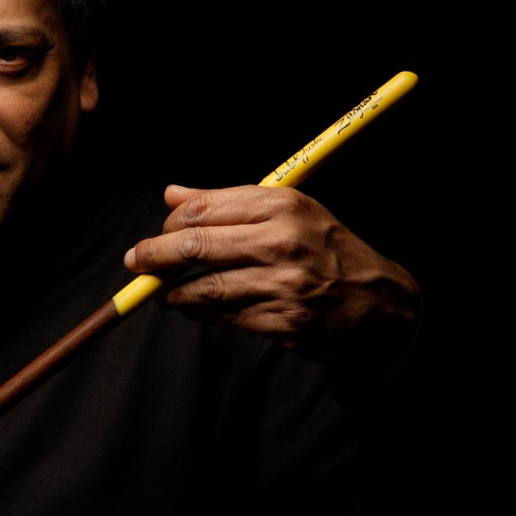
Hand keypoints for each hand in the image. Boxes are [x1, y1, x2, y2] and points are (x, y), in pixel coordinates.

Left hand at [124, 184, 419, 369]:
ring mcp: (282, 284)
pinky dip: (199, 311)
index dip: (168, 222)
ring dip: (172, 291)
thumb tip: (172, 193)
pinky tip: (191, 306)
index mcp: (281, 205)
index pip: (202, 209)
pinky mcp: (282, 321)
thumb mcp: (288, 211)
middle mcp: (281, 241)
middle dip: (154, 255)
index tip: (158, 230)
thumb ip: (226, 201)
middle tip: (136, 262)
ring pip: (204, 286)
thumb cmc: (327, 251)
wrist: (380, 305)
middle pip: (195, 245)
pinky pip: (223, 316)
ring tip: (160, 291)